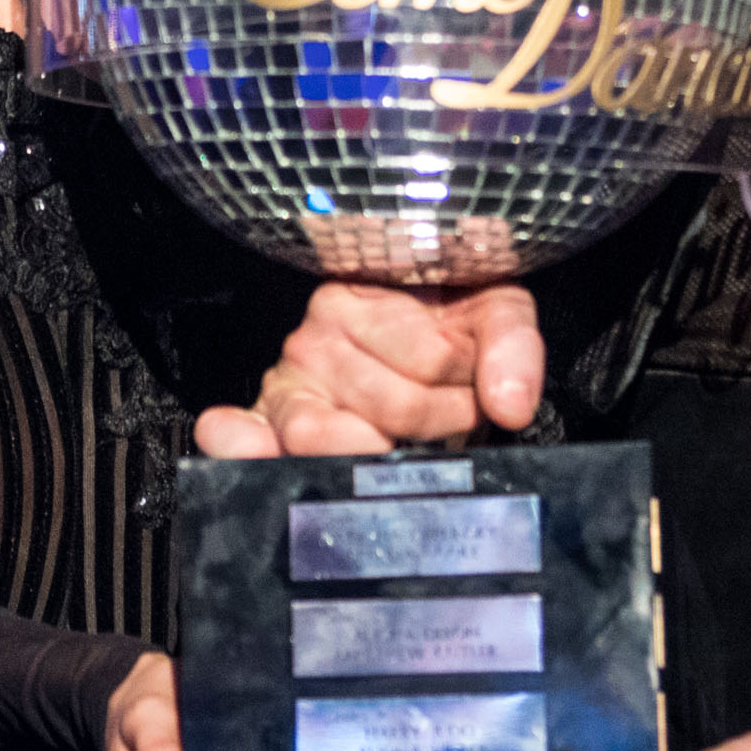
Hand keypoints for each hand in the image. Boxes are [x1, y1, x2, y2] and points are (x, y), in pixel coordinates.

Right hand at [194, 281, 541, 458]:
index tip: (476, 382)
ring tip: (407, 441)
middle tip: (451, 414)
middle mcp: (313, 340)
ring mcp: (286, 387)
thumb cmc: (443, 318)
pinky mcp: (269, 430)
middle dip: (440, 421)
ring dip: (381, 450)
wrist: (412, 325)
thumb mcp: (491, 311)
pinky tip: (255, 450)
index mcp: (358, 299)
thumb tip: (512, 404)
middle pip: (392, 408)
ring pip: (327, 435)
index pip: (431, 361)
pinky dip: (241, 445)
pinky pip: (238, 434)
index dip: (470, 382)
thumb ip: (511, 347)